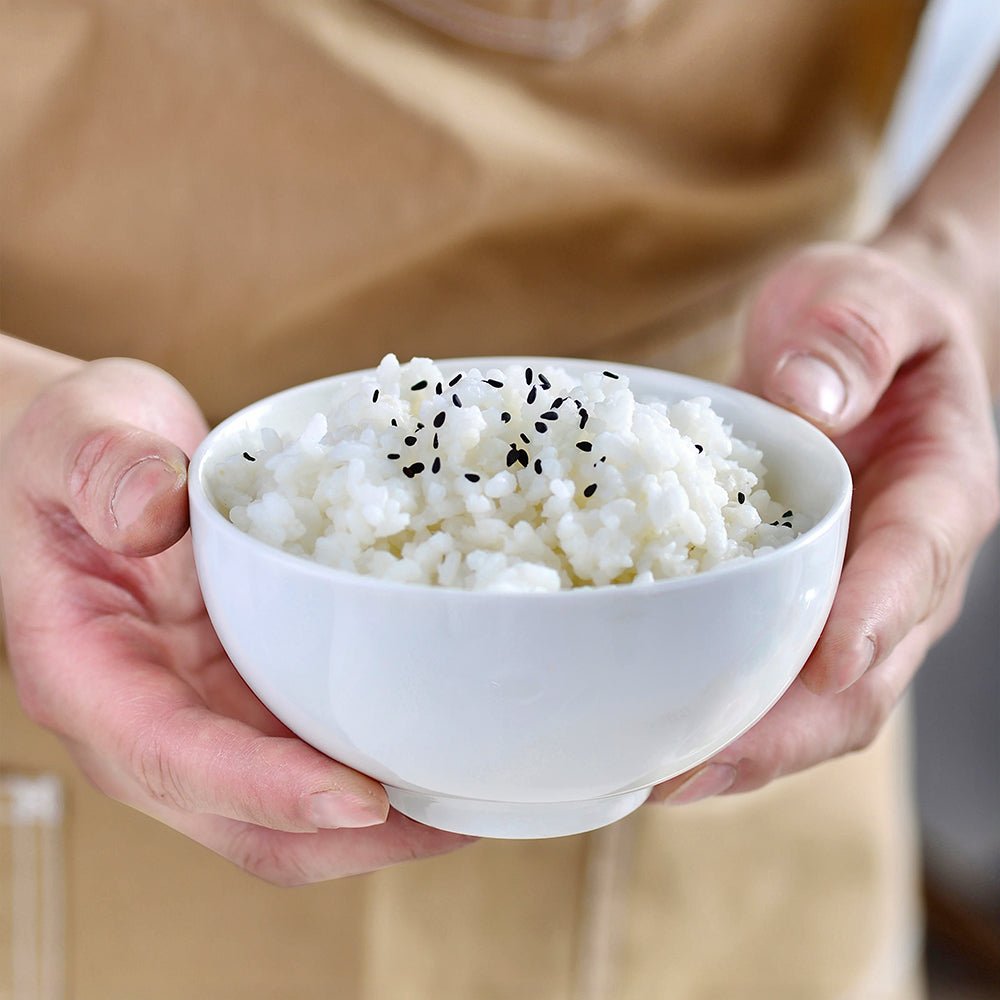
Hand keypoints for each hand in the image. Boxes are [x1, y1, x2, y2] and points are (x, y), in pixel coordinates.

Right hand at [0, 359, 470, 881]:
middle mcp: (147, 720)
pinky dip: (375, 757)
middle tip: (459, 815)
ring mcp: (203, 714)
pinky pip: (312, 749)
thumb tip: (152, 513)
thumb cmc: (68, 452)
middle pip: (248, 824)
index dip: (268, 791)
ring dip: (381, 819)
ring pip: (290, 809)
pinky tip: (438, 733)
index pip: (174, 758)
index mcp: (88, 675)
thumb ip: (106, 468)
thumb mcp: (75, 436)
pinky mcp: (245, 695)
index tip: (363, 800)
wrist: (85, 460)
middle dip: (354, 839)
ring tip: (473, 791)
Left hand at [652, 242, 998, 803]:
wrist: (860, 344)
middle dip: (788, 729)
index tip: (826, 663)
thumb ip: (850, 331)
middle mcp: (904, 567)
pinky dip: (725, 717)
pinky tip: (656, 738)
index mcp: (939, 488)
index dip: (876, 618)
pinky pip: (775, 678)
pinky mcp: (801, 607)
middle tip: (694, 767)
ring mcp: (852, 599)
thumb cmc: (866, 315)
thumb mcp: (862, 291)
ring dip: (748, 750)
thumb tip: (808, 397)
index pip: (916, 562)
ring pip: (820, 702)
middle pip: (865, 673)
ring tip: (659, 777)